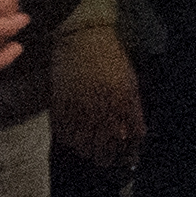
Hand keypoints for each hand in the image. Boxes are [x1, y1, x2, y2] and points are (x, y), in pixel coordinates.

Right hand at [47, 17, 145, 171]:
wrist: (83, 38)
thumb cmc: (110, 59)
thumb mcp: (130, 83)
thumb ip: (133, 112)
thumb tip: (135, 137)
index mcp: (122, 102)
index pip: (128, 140)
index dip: (128, 153)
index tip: (127, 159)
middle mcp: (101, 108)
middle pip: (104, 149)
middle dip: (108, 158)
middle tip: (107, 158)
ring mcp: (79, 108)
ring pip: (83, 146)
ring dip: (89, 151)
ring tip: (91, 150)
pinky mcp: (60, 105)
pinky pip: (64, 133)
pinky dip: (71, 141)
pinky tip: (75, 138)